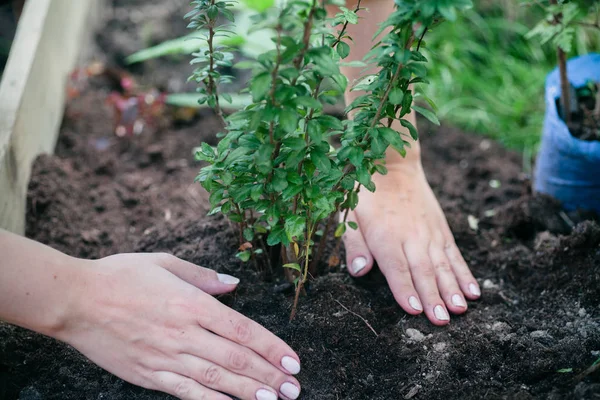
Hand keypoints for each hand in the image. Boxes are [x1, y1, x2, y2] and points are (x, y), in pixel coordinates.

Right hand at [56, 253, 300, 399]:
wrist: (74, 300)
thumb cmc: (120, 276)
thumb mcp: (164, 263)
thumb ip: (203, 276)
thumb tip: (234, 284)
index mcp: (190, 303)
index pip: (242, 329)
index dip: (271, 346)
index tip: (292, 359)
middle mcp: (184, 333)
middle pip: (236, 358)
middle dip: (269, 375)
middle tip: (294, 388)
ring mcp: (166, 357)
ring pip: (216, 379)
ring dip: (248, 391)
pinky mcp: (149, 375)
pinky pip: (187, 392)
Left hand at [342, 162, 480, 325]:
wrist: (392, 164)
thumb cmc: (365, 194)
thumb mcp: (348, 215)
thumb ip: (354, 244)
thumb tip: (359, 271)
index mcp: (385, 236)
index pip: (396, 268)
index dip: (405, 289)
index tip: (415, 310)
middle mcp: (411, 237)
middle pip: (423, 271)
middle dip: (432, 297)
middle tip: (442, 320)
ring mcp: (430, 234)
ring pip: (442, 265)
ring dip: (452, 289)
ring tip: (460, 310)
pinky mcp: (441, 231)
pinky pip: (455, 255)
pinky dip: (464, 274)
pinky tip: (474, 291)